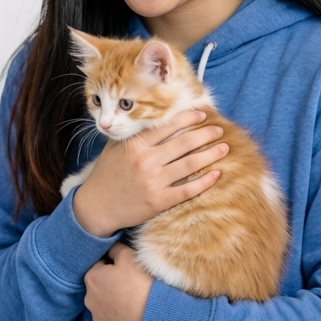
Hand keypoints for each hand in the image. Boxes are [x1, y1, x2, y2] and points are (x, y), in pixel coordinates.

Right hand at [72, 110, 226, 237]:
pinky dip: (205, 181)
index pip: (167, 126)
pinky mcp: (159, 201)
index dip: (188, 118)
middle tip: (219, 129)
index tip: (202, 114)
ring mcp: (154, 182)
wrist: (97, 206)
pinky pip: (188, 189)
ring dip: (211, 154)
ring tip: (224, 148)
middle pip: (184, 143)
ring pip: (190, 164)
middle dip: (206, 134)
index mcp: (135, 144)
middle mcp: (146, 161)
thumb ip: (133, 132)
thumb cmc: (107, 173)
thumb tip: (154, 116)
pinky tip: (216, 174)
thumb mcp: (114, 147)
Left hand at [84, 241, 153, 320]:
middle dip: (110, 283)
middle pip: (99, 285)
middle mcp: (88, 299)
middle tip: (130, 284)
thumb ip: (115, 248)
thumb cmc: (140, 283)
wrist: (155, 316)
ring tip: (131, 300)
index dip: (113, 265)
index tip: (126, 270)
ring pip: (103, 303)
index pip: (99, 265)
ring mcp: (97, 317)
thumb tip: (109, 248)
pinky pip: (111, 319)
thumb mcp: (129, 256)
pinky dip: (118, 316)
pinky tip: (131, 313)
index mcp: (91, 278)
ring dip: (112, 300)